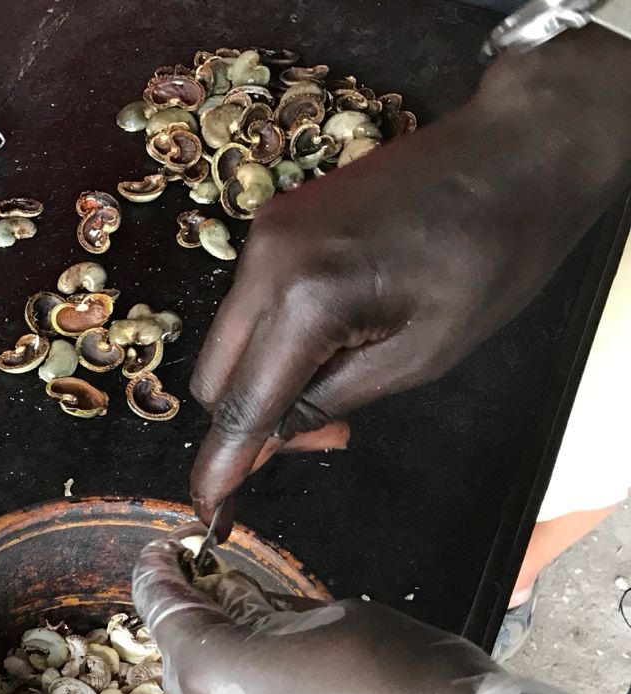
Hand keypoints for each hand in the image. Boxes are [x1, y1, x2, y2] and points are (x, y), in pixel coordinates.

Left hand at [130, 529, 566, 693]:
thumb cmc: (406, 690)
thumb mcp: (335, 621)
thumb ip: (270, 613)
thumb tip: (239, 605)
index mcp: (209, 672)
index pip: (164, 608)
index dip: (160, 572)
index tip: (164, 549)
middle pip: (182, 659)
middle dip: (201, 622)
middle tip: (228, 589)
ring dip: (227, 671)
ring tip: (268, 643)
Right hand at [189, 28, 630, 523]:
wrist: (513, 149)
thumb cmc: (492, 256)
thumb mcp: (421, 355)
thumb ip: (328, 401)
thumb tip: (262, 444)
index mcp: (307, 297)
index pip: (241, 405)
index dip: (223, 467)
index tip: (209, 515)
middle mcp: (265, 262)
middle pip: (214, 378)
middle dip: (249, 423)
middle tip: (325, 433)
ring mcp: (263, 236)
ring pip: (226, 343)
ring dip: (262, 381)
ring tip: (338, 380)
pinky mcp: (274, 224)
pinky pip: (247, 306)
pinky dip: (272, 340)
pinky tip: (333, 338)